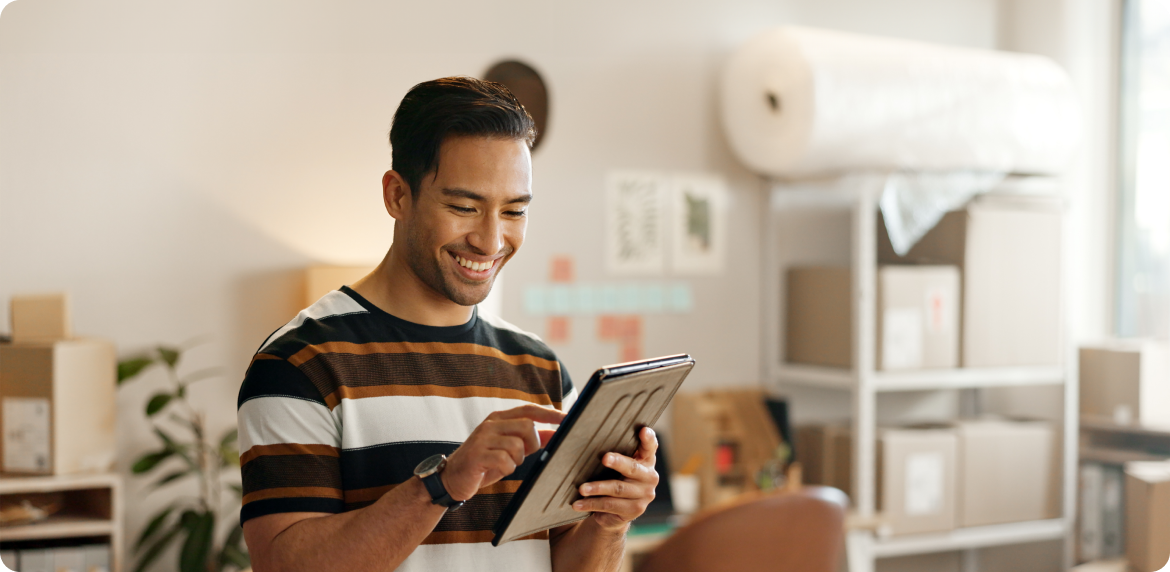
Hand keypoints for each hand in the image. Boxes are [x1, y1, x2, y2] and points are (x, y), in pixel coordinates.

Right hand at [442, 404, 565, 501]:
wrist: (452, 478)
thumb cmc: (484, 463)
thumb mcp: (508, 449)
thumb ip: (530, 440)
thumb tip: (556, 434)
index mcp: (499, 419)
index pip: (529, 410)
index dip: (550, 414)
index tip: (568, 419)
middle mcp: (491, 424)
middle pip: (527, 426)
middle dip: (533, 444)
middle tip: (523, 454)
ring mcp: (482, 438)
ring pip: (517, 445)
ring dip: (518, 459)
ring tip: (506, 464)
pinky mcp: (477, 455)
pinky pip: (505, 461)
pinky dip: (507, 469)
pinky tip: (497, 470)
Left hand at [572, 427, 658, 530]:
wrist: (616, 511)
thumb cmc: (615, 479)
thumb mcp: (617, 466)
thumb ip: (615, 453)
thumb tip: (587, 437)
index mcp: (646, 460)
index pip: (650, 447)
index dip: (648, 439)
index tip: (643, 430)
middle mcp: (649, 477)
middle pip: (632, 468)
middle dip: (617, 462)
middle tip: (604, 458)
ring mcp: (644, 495)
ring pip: (618, 489)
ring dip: (597, 488)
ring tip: (582, 488)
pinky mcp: (635, 510)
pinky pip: (610, 505)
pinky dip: (592, 504)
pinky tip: (578, 503)